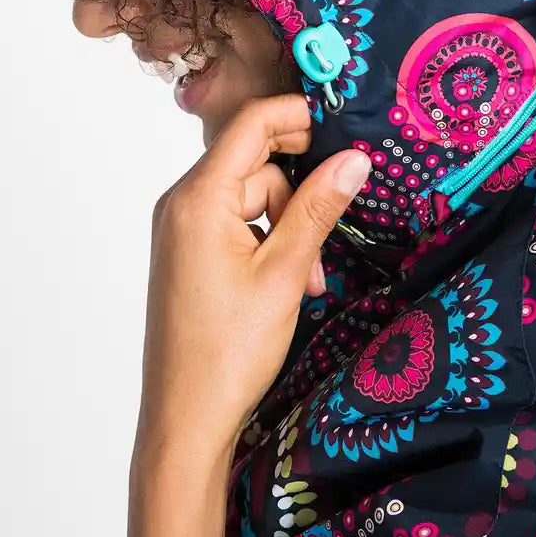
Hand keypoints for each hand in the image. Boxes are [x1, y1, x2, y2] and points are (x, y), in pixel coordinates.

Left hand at [129, 92, 370, 496]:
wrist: (185, 419)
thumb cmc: (228, 352)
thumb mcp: (285, 274)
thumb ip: (318, 209)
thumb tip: (354, 158)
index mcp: (197, 199)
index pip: (250, 124)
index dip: (298, 117)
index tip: (343, 131)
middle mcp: (181, 204)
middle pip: (256, 163)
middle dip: (299, 193)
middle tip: (328, 236)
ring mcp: (181, 230)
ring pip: (252, 198)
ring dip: (289, 226)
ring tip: (308, 280)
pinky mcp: (188, 254)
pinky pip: (237, 224)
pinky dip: (268, 243)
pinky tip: (289, 283)